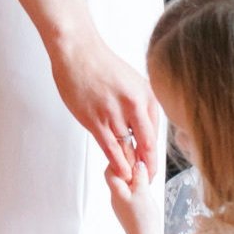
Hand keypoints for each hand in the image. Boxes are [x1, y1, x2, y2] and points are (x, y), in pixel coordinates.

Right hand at [51, 29, 159, 176]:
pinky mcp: (95, 119)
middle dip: (149, 166)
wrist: (78, 52)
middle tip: (148, 179)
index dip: (154, 152)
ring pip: (127, 148)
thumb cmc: (101, 65)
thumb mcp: (131, 81)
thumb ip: (139, 103)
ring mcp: (115, 113)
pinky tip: (121, 174)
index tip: (151, 164)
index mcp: (146, 95)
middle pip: (147, 144)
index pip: (155, 132)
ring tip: (133, 181)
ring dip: (130, 167)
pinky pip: (111, 148)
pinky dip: (117, 163)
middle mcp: (135, 105)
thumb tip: (142, 125)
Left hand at [104, 140, 161, 233]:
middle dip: (126, 166)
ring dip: (132, 176)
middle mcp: (116, 198)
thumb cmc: (144, 219)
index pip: (110, 170)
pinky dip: (136, 186)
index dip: (118, 159)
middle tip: (138, 159)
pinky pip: (129, 193)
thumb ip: (139, 176)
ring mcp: (122, 205)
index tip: (129, 150)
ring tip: (144, 170)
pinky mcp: (129, 211)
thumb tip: (137, 162)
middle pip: (116, 176)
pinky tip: (145, 186)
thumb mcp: (143, 194)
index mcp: (116, 192)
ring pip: (124, 185)